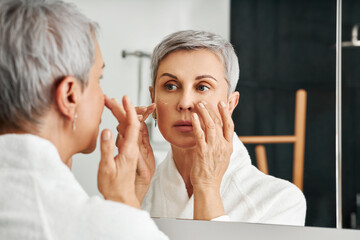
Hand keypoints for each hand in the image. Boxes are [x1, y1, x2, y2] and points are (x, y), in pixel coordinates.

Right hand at [115, 103, 155, 203]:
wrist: (121, 198)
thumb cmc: (113, 186)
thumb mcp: (107, 167)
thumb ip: (107, 149)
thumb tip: (107, 130)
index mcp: (129, 150)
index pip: (133, 125)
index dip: (129, 110)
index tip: (125, 98)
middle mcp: (132, 148)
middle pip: (129, 124)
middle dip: (121, 109)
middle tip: (110, 99)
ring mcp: (130, 150)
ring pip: (127, 128)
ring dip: (121, 115)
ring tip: (111, 104)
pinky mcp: (126, 153)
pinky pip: (125, 135)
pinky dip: (120, 124)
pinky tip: (116, 121)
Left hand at [190, 100, 233, 219]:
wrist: (208, 185)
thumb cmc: (213, 172)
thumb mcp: (222, 156)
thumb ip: (221, 144)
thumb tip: (218, 134)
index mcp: (228, 146)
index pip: (229, 125)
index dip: (226, 113)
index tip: (221, 103)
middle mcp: (222, 146)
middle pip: (219, 123)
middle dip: (212, 110)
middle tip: (205, 101)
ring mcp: (213, 148)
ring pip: (210, 126)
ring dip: (204, 113)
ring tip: (199, 105)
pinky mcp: (202, 152)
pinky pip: (199, 135)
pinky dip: (196, 124)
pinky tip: (193, 117)